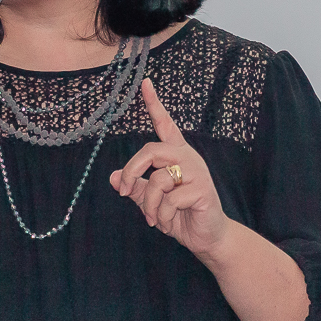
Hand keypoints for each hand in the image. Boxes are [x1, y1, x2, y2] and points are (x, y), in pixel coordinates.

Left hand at [109, 78, 231, 256]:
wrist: (208, 238)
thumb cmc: (180, 216)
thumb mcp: (153, 202)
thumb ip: (137, 187)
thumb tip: (113, 177)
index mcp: (176, 154)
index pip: (165, 124)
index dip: (155, 104)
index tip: (145, 82)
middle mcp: (187, 158)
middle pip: (151, 151)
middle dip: (132, 172)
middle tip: (124, 192)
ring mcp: (197, 172)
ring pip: (158, 180)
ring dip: (150, 205)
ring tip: (155, 219)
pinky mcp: (203, 190)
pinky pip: (170, 201)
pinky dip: (163, 216)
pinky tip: (169, 223)